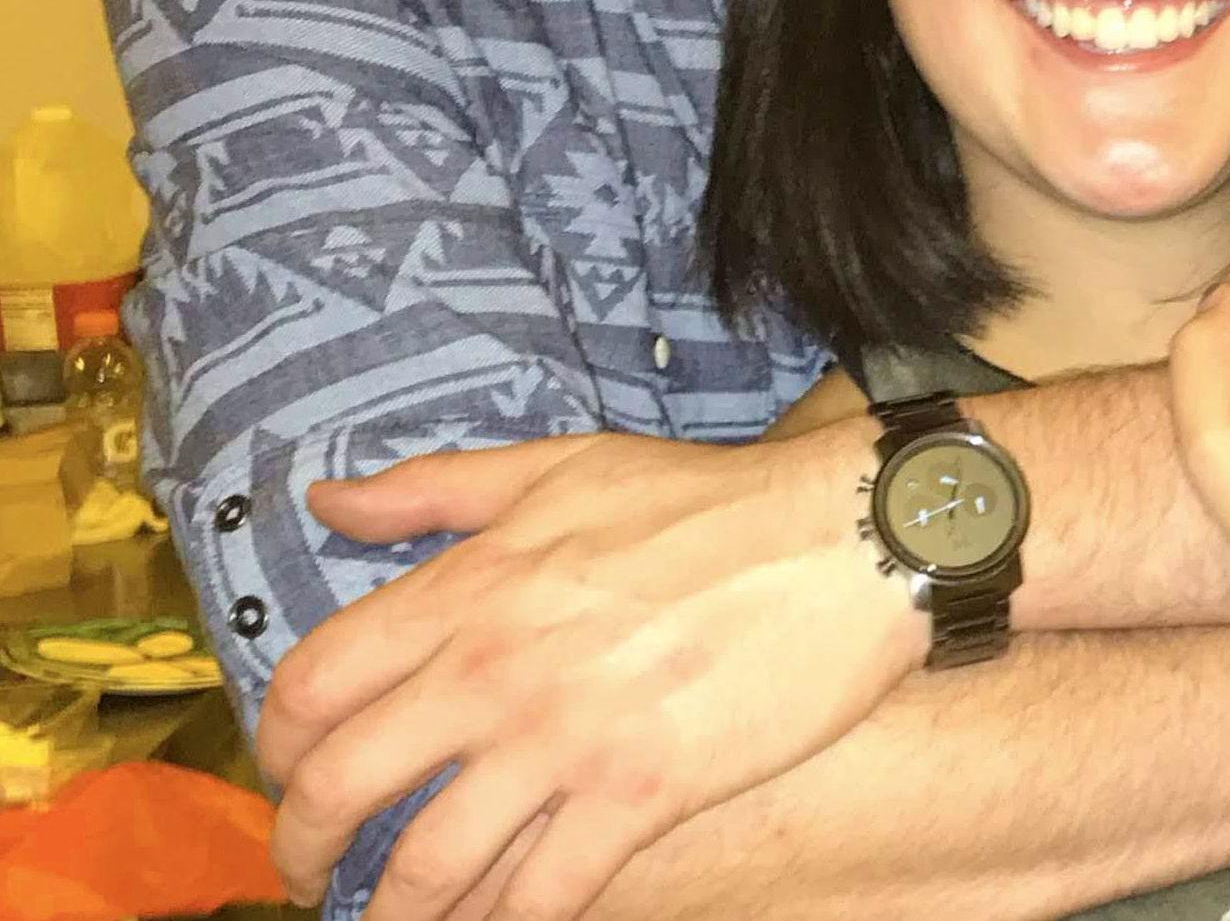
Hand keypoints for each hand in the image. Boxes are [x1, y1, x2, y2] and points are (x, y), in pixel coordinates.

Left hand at [257, 427, 919, 920]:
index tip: (288, 771)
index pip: (314, 682)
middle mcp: (496, 669)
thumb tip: (326, 499)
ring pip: (425, 869)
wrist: (840, 538)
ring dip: (388, 917)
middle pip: (340, 788)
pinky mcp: (637, 800)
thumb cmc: (704, 499)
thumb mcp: (562, 466)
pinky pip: (535, 900)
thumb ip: (436, 487)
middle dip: (303, 850)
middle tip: (311, 874)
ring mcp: (564, 742)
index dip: (277, 744)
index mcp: (472, 584)